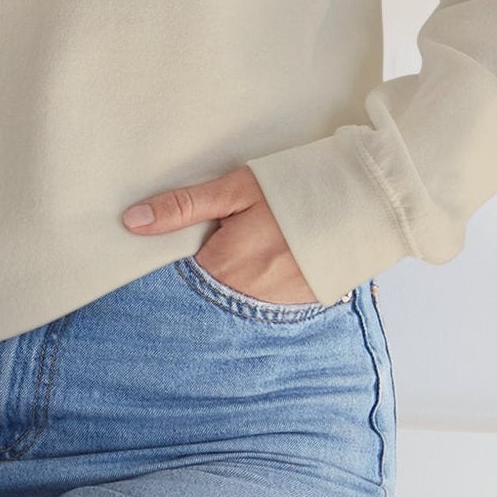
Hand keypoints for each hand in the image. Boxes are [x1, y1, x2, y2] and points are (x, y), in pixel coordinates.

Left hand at [122, 163, 318, 304]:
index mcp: (224, 267)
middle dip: (200, 275)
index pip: (176, 280)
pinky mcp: (300, 306)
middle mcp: (246, 297)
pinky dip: (258, 287)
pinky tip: (268, 263)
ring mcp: (276, 306)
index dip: (170, 265)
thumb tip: (132, 222)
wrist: (365, 203)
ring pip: (235, 299)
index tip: (169, 250)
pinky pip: (265, 303)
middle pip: (206, 292)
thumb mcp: (235, 190)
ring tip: (247, 250)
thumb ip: (183, 207)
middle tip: (219, 243)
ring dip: (230, 282)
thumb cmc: (294, 189)